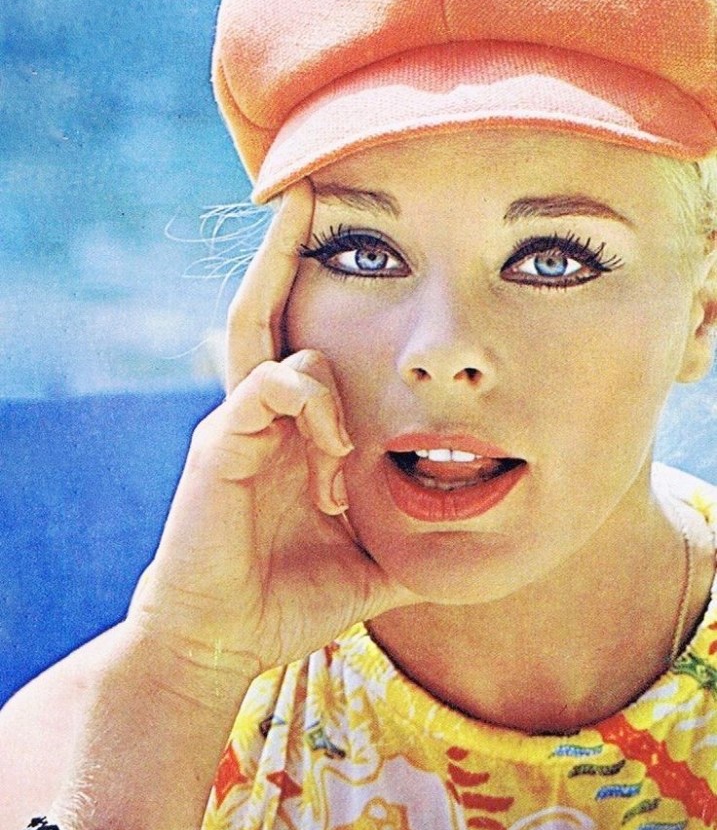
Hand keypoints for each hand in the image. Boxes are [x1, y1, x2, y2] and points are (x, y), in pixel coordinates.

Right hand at [127, 182, 414, 695]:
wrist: (222, 641)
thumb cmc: (290, 597)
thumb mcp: (371, 558)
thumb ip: (411, 533)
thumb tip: (474, 540)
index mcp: (294, 431)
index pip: (307, 339)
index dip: (321, 289)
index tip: (361, 241)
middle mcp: (262, 413)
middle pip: (267, 307)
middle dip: (285, 247)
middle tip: (312, 189)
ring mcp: (237, 424)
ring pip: (269, 337)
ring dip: (327, 365)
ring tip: (342, 433)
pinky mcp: (218, 444)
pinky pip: (266, 387)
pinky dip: (310, 403)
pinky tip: (334, 453)